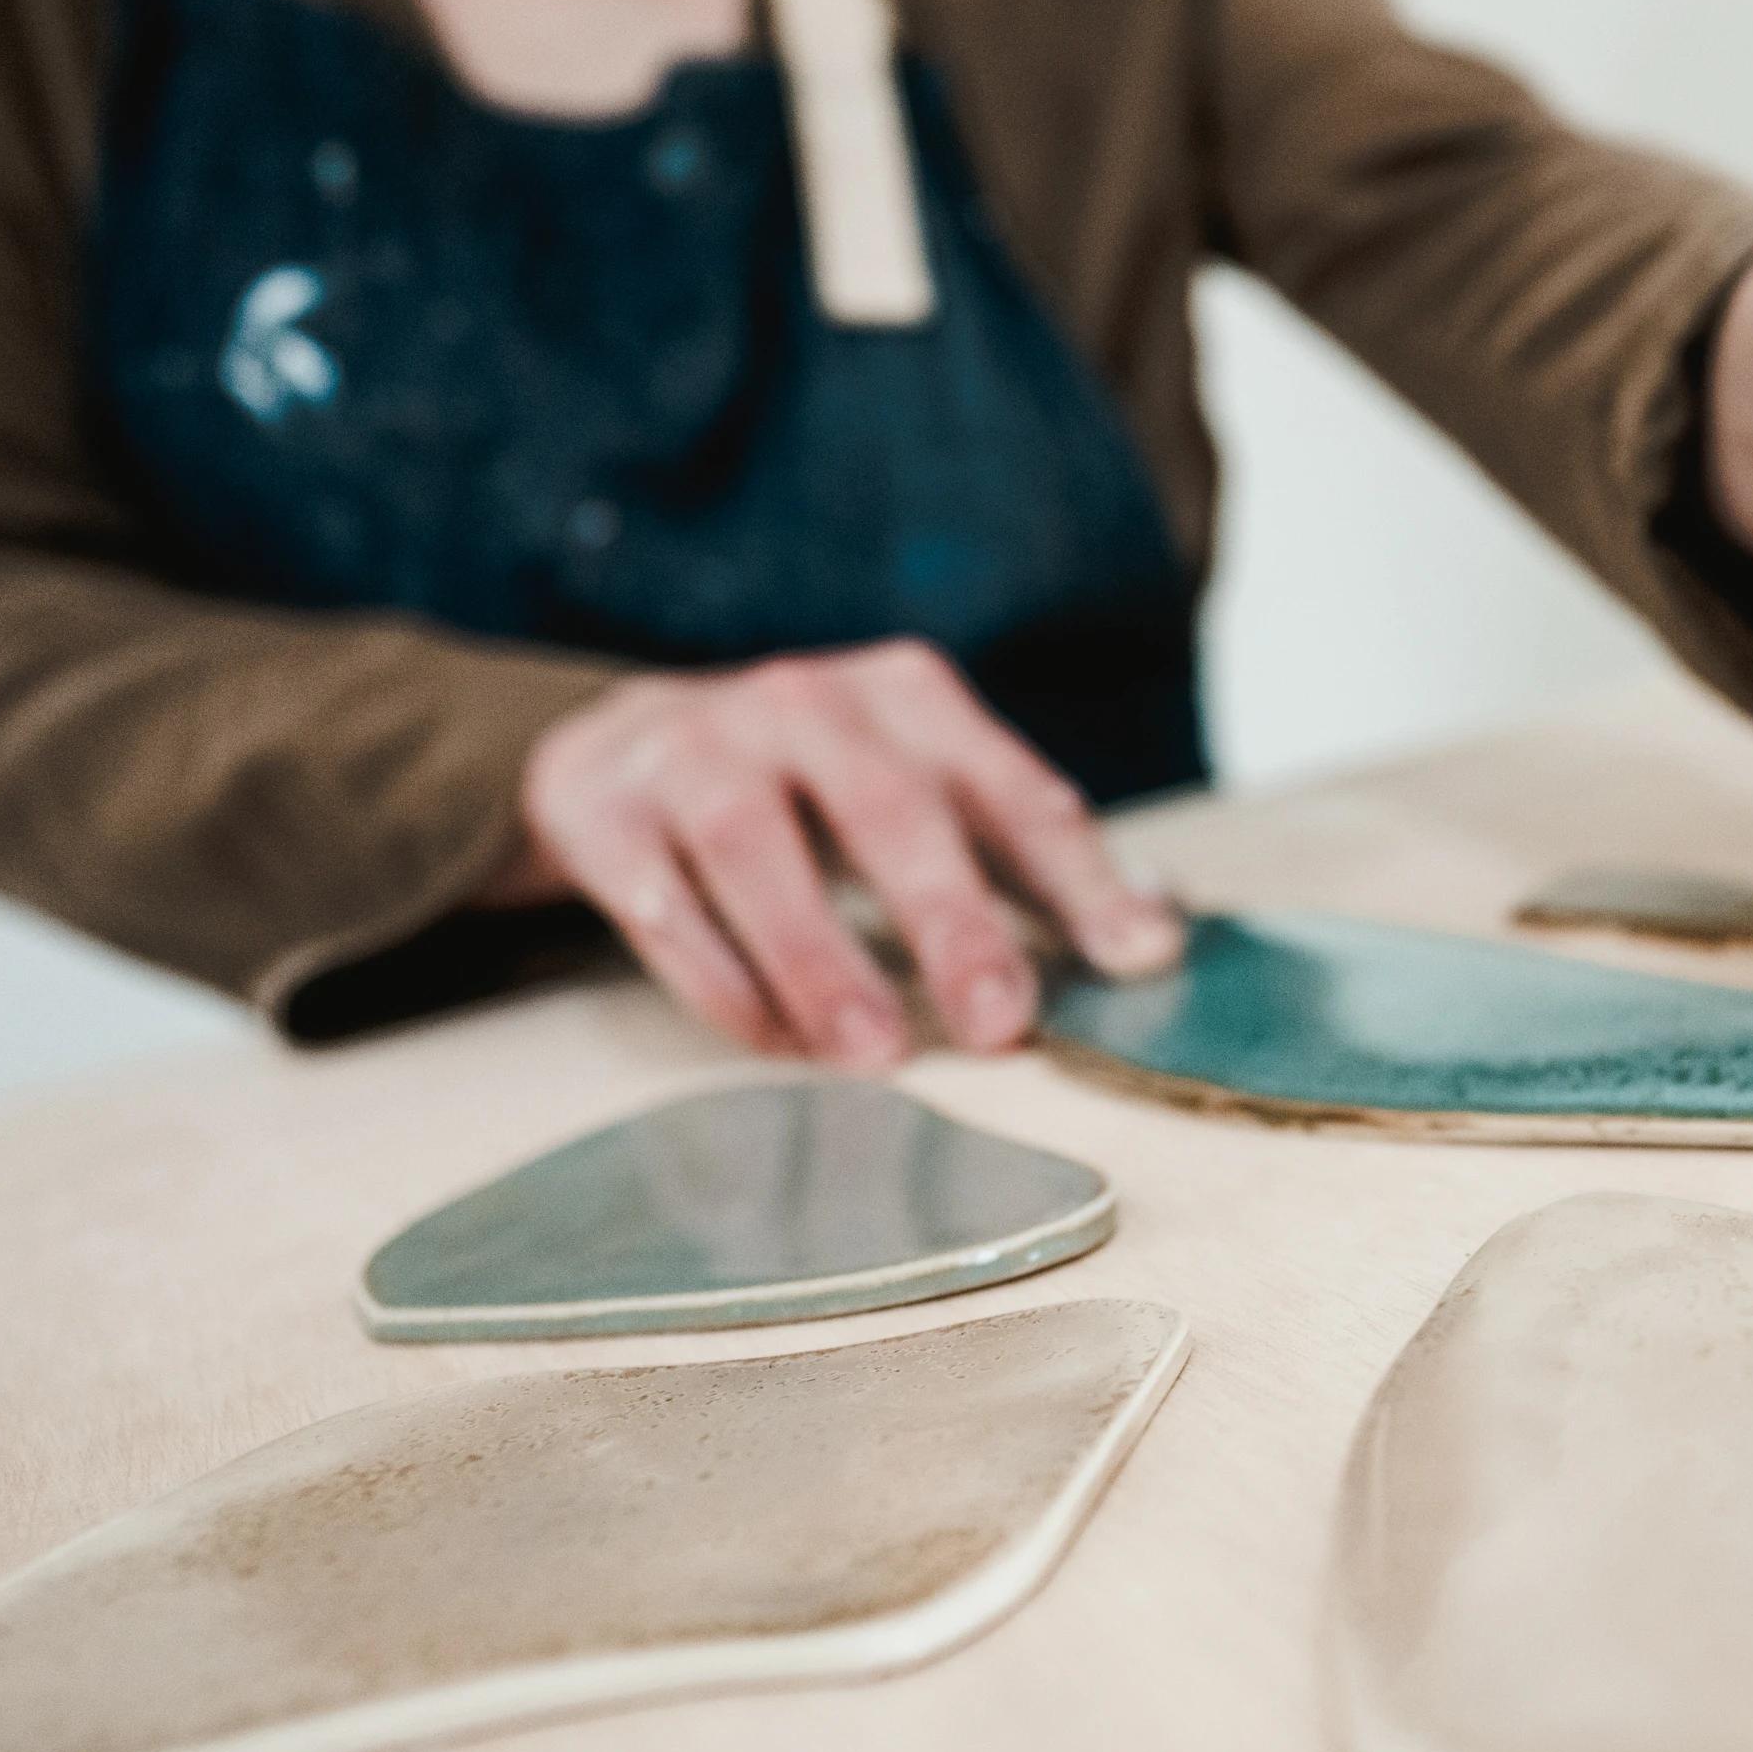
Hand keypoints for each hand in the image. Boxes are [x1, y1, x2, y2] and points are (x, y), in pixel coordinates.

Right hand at [494, 639, 1181, 1064]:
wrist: (625, 741)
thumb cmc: (816, 787)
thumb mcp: (924, 788)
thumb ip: (1029, 861)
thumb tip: (1155, 941)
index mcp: (908, 695)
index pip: (1010, 787)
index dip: (1076, 876)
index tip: (1134, 960)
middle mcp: (803, 701)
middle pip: (887, 810)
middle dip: (949, 920)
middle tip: (997, 1024)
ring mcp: (692, 744)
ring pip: (755, 850)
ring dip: (819, 959)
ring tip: (872, 1056)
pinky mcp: (597, 803)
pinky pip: (659, 897)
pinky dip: (716, 977)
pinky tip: (771, 1043)